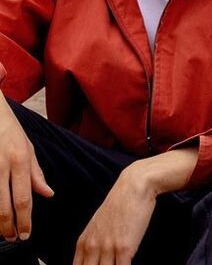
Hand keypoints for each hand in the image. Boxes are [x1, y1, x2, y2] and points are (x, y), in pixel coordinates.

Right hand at [0, 99, 52, 241]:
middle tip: (13, 239)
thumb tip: (48, 194)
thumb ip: (36, 173)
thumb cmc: (9, 131)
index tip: (26, 234)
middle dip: (9, 227)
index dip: (25, 220)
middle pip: (5, 206)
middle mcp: (2, 166)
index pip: (24, 198)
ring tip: (3, 232)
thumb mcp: (28, 148)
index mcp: (20, 160)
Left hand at [74, 149, 194, 264]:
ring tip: (118, 264)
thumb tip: (94, 259)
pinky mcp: (124, 248)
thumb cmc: (120, 204)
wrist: (134, 187)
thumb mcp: (98, 225)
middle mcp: (92, 247)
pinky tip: (129, 264)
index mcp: (83, 243)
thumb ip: (93, 244)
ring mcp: (107, 248)